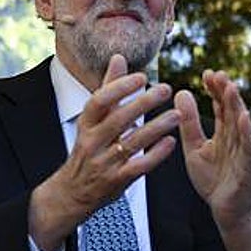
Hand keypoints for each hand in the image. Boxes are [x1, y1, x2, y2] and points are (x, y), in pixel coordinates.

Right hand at [30, 55, 178, 250]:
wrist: (73, 191)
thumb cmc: (88, 148)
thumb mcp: (92, 120)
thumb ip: (108, 89)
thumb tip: (118, 58)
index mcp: (86, 125)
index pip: (98, 102)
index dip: (118, 88)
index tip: (141, 76)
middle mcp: (92, 142)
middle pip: (117, 120)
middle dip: (142, 104)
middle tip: (165, 89)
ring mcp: (104, 163)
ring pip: (131, 143)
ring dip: (155, 128)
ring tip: (177, 115)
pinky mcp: (117, 181)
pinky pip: (138, 167)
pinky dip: (155, 155)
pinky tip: (171, 142)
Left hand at [175, 70, 250, 228]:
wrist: (226, 213)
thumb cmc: (213, 180)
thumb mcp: (194, 148)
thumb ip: (189, 123)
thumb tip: (181, 92)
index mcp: (224, 134)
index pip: (221, 106)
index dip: (215, 90)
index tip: (207, 73)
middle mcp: (237, 139)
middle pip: (232, 110)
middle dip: (225, 91)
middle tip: (217, 73)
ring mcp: (244, 153)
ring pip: (241, 125)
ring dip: (236, 105)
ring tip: (230, 86)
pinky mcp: (247, 168)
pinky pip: (248, 148)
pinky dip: (246, 132)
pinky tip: (243, 116)